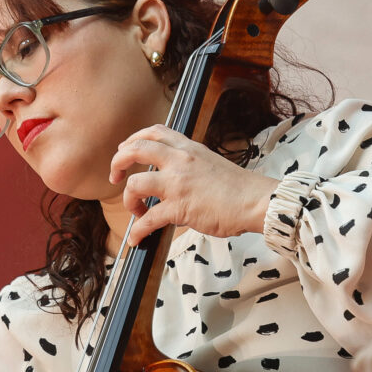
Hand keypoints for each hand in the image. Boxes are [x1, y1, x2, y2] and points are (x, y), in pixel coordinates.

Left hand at [107, 126, 276, 246]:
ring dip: (128, 199)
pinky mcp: (180, 207)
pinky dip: (138, 231)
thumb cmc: (239, 188)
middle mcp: (180, 161)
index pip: (154, 132)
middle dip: (117, 162)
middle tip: (115, 176)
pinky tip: (136, 238)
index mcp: (189, 149)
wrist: (256, 201)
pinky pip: (148, 219)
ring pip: (135, 184)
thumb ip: (191, 166)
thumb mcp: (211, 163)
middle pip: (135, 150)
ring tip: (136, 211)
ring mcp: (178, 184)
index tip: (125, 149)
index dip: (133, 139)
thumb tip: (175, 178)